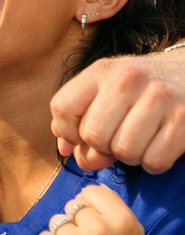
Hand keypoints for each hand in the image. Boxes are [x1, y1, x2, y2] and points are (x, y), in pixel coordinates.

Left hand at [52, 51, 184, 172]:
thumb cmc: (140, 87)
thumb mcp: (105, 88)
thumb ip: (77, 117)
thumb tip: (66, 150)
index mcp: (102, 71)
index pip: (63, 107)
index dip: (66, 132)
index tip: (79, 136)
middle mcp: (129, 79)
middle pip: (93, 136)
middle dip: (101, 147)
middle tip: (117, 138)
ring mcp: (160, 98)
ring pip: (124, 152)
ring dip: (129, 156)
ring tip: (139, 140)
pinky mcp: (184, 119)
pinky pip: (154, 162)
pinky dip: (153, 163)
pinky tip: (157, 146)